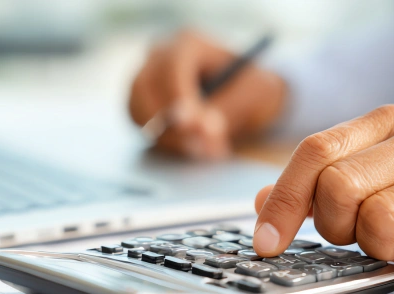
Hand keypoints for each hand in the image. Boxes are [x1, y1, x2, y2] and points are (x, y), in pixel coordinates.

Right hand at [129, 31, 286, 158]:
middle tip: (202, 148)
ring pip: (139, 111)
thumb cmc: (254, 89)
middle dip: (171, 123)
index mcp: (190, 43)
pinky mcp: (142, 104)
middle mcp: (160, 56)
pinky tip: (196, 148)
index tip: (193, 126)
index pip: (172, 67)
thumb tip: (200, 128)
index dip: (179, 97)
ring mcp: (146, 78)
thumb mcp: (254, 95)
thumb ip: (226, 108)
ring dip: (170, 138)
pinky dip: (166, 142)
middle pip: (144, 88)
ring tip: (207, 151)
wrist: (248, 98)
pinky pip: (141, 126)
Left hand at [252, 105, 393, 276]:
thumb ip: (319, 183)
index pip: (315, 153)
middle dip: (336, 227)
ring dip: (380, 247)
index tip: (267, 242)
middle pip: (340, 188)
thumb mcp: (377, 171)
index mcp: (385, 123)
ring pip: (381, 220)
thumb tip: (260, 202)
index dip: (283, 201)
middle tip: (358, 234)